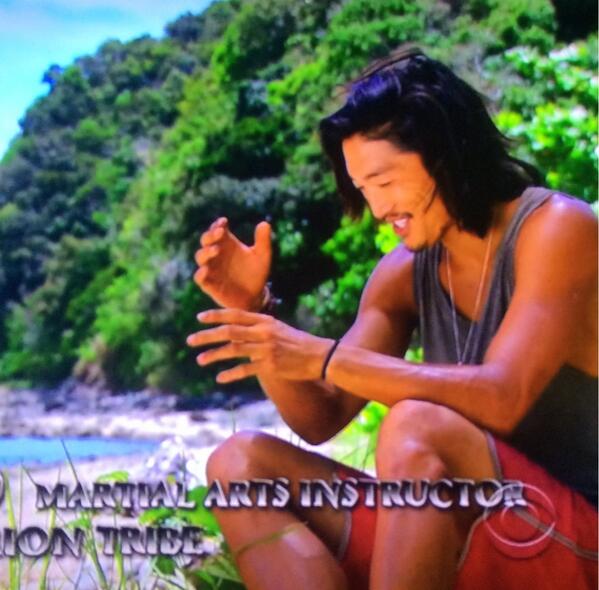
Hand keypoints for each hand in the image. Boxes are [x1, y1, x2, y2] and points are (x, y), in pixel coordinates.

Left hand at [186, 309, 334, 383]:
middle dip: (207, 335)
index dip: (216, 316)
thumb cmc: (298, 342)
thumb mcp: (279, 328)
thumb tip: (237, 330)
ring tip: (200, 360)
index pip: (235, 314)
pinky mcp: (269, 366)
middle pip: (229, 331)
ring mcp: (266, 349)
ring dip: (214, 355)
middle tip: (190, 340)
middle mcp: (263, 332)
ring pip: (233, 350)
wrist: (320, 356)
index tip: (199, 318)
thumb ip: (259, 328)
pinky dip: (231, 374)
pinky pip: (245, 370)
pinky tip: (220, 378)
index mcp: (265, 320)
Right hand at [194, 218, 271, 310]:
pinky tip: (207, 270)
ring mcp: (211, 269)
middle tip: (220, 232)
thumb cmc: (256, 273)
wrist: (255, 296)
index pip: (217, 230)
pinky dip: (201, 273)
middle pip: (206, 240)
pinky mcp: (209, 284)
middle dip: (210, 235)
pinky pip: (199, 278)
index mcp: (227, 244)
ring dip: (206, 252)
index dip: (218, 224)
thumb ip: (263, 241)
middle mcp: (216, 254)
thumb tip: (265, 223)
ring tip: (216, 249)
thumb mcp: (262, 256)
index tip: (224, 222)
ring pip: (200, 257)